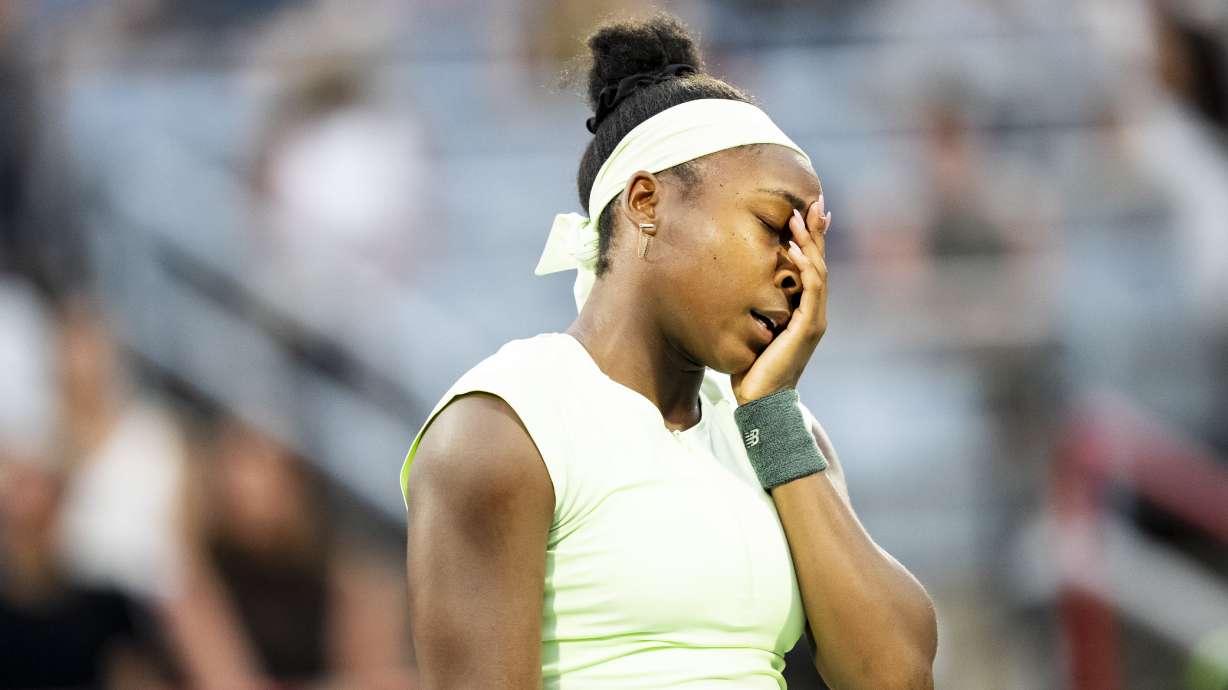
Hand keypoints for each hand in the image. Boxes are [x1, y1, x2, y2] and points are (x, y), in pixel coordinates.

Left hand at [731, 195, 830, 405]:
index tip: (806, 212)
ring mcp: (813, 320)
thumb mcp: (752, 330)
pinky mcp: (808, 328)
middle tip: (812, 202)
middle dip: (816, 231)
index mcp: (803, 312)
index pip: (810, 268)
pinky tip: (796, 249)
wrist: (761, 402)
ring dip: (809, 242)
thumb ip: (754, 311)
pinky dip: (806, 267)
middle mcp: (813, 313)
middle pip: (819, 262)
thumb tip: (735, 288)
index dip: (811, 240)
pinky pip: (811, 290)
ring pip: (818, 271)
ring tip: (798, 217)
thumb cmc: (753, 371)